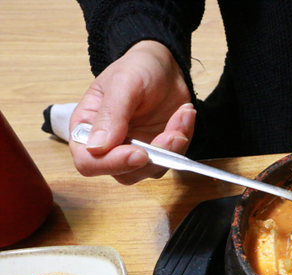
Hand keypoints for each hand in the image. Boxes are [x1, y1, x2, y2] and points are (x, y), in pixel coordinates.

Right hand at [69, 40, 195, 184]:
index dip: (112, 164)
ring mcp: (136, 150)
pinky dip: (183, 139)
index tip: (138, 153)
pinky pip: (173, 158)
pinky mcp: (159, 151)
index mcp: (88, 128)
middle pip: (123, 174)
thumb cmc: (137, 68)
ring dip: (172, 150)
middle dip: (152, 159)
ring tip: (181, 117)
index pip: (89, 162)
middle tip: (172, 135)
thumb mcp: (123, 84)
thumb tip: (96, 147)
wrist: (164, 65)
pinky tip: (184, 115)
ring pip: (151, 171)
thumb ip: (110, 115)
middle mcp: (109, 145)